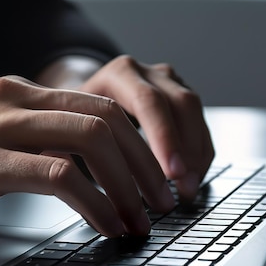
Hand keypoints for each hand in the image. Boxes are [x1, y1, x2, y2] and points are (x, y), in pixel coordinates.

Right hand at [0, 77, 175, 236]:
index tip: (158, 178)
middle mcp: (9, 99)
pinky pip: (57, 176)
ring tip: (144, 219)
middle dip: (148, 163)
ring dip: (129, 183)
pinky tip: (107, 226)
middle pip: (106, 119)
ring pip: (90, 140)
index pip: (99, 105)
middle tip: (165, 202)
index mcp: (14, 92)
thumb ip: (23, 140)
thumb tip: (76, 168)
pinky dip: (95, 203)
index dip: (141, 143)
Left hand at [60, 55, 214, 200]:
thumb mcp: (67, 126)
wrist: (80, 98)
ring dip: (196, 154)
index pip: (148, 101)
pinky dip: (199, 155)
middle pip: (180, 104)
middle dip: (185, 149)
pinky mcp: (180, 100)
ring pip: (195, 114)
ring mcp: (168, 84)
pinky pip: (199, 125)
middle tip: (184, 187)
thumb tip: (82, 186)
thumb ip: (74, 146)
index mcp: (118, 74)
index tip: (171, 173)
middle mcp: (147, 74)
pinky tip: (191, 180)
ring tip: (188, 190)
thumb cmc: (73, 118)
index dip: (163, 137)